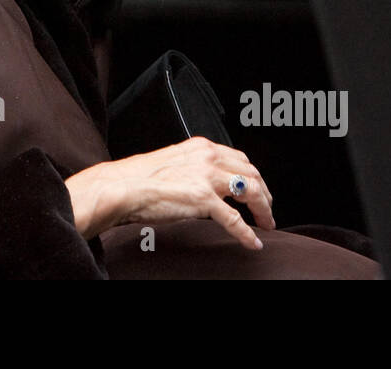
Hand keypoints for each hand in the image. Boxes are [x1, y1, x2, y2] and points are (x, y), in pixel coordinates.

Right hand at [63, 137, 274, 249]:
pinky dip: (246, 233)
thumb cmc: (139, 177)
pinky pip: (235, 220)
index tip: (257, 189)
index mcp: (201, 147)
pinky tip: (252, 242)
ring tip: (266, 223)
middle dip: (264, 193)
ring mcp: (207, 178)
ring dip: (263, 210)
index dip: (253, 176)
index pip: (239, 159)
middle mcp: (208, 158)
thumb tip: (206, 182)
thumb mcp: (173, 161)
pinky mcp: (203, 200)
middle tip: (266, 209)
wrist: (123, 187)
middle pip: (251, 174)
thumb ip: (194, 167)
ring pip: (251, 192)